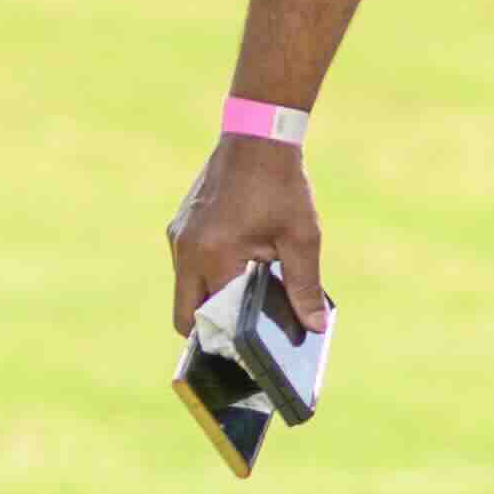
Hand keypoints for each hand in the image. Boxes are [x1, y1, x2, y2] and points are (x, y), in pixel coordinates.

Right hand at [168, 128, 326, 345]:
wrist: (257, 137)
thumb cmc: (282, 186)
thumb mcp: (302, 237)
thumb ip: (305, 286)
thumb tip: (315, 327)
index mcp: (214, 256)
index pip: (207, 319)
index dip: (224, 341)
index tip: (244, 356)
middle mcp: (186, 249)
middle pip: (185, 313)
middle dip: (210, 329)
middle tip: (241, 338)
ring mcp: (178, 237)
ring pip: (184, 289)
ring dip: (209, 300)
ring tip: (245, 304)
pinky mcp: (179, 226)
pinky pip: (187, 265)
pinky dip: (207, 276)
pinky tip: (239, 272)